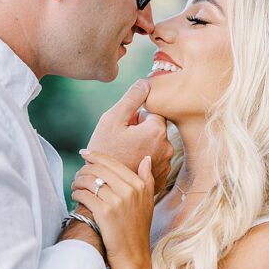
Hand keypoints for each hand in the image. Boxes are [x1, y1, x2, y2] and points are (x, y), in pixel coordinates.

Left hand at [71, 151, 154, 268]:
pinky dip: (76, 194)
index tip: (84, 153)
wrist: (132, 254)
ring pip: (89, 181)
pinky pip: (84, 195)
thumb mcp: (148, 202)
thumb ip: (147, 179)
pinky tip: (75, 196)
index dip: (95, 156)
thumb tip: (145, 158)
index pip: (112, 163)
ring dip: (77, 181)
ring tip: (75, 185)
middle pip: (98, 169)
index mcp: (139, 185)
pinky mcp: (104, 213)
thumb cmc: (137, 228)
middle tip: (78, 174)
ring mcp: (117, 201)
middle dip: (84, 169)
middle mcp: (129, 191)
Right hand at [84, 80, 172, 194]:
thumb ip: (131, 98)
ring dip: (143, 147)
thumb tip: (146, 82)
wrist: (101, 186)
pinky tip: (130, 167)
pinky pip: (154, 162)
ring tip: (125, 156)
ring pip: (155, 146)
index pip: (152, 113)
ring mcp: (165, 165)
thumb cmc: (103, 151)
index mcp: (157, 130)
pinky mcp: (161, 178)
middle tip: (121, 143)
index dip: (135, 118)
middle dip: (140, 132)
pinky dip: (144, 162)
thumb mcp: (112, 119)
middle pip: (155, 130)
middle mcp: (167, 147)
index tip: (124, 129)